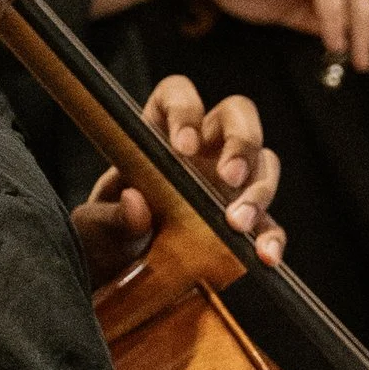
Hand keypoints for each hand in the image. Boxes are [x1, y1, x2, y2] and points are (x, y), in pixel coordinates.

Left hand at [67, 76, 285, 291]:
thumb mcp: (98, 230)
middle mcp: (202, 147)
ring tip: (237, 224)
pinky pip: (269, 222)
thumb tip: (135, 202)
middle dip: (241, 142)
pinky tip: (265, 255)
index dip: (185, 111)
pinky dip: (270, 237)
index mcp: (158, 133)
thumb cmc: (105, 238)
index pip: (177, 95)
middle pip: (238, 116)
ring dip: (258, 190)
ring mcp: (228, 182)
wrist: (116, 274)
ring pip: (264, 163)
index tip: (183, 147)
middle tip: (229, 177)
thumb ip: (114, 218)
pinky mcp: (244, 220)